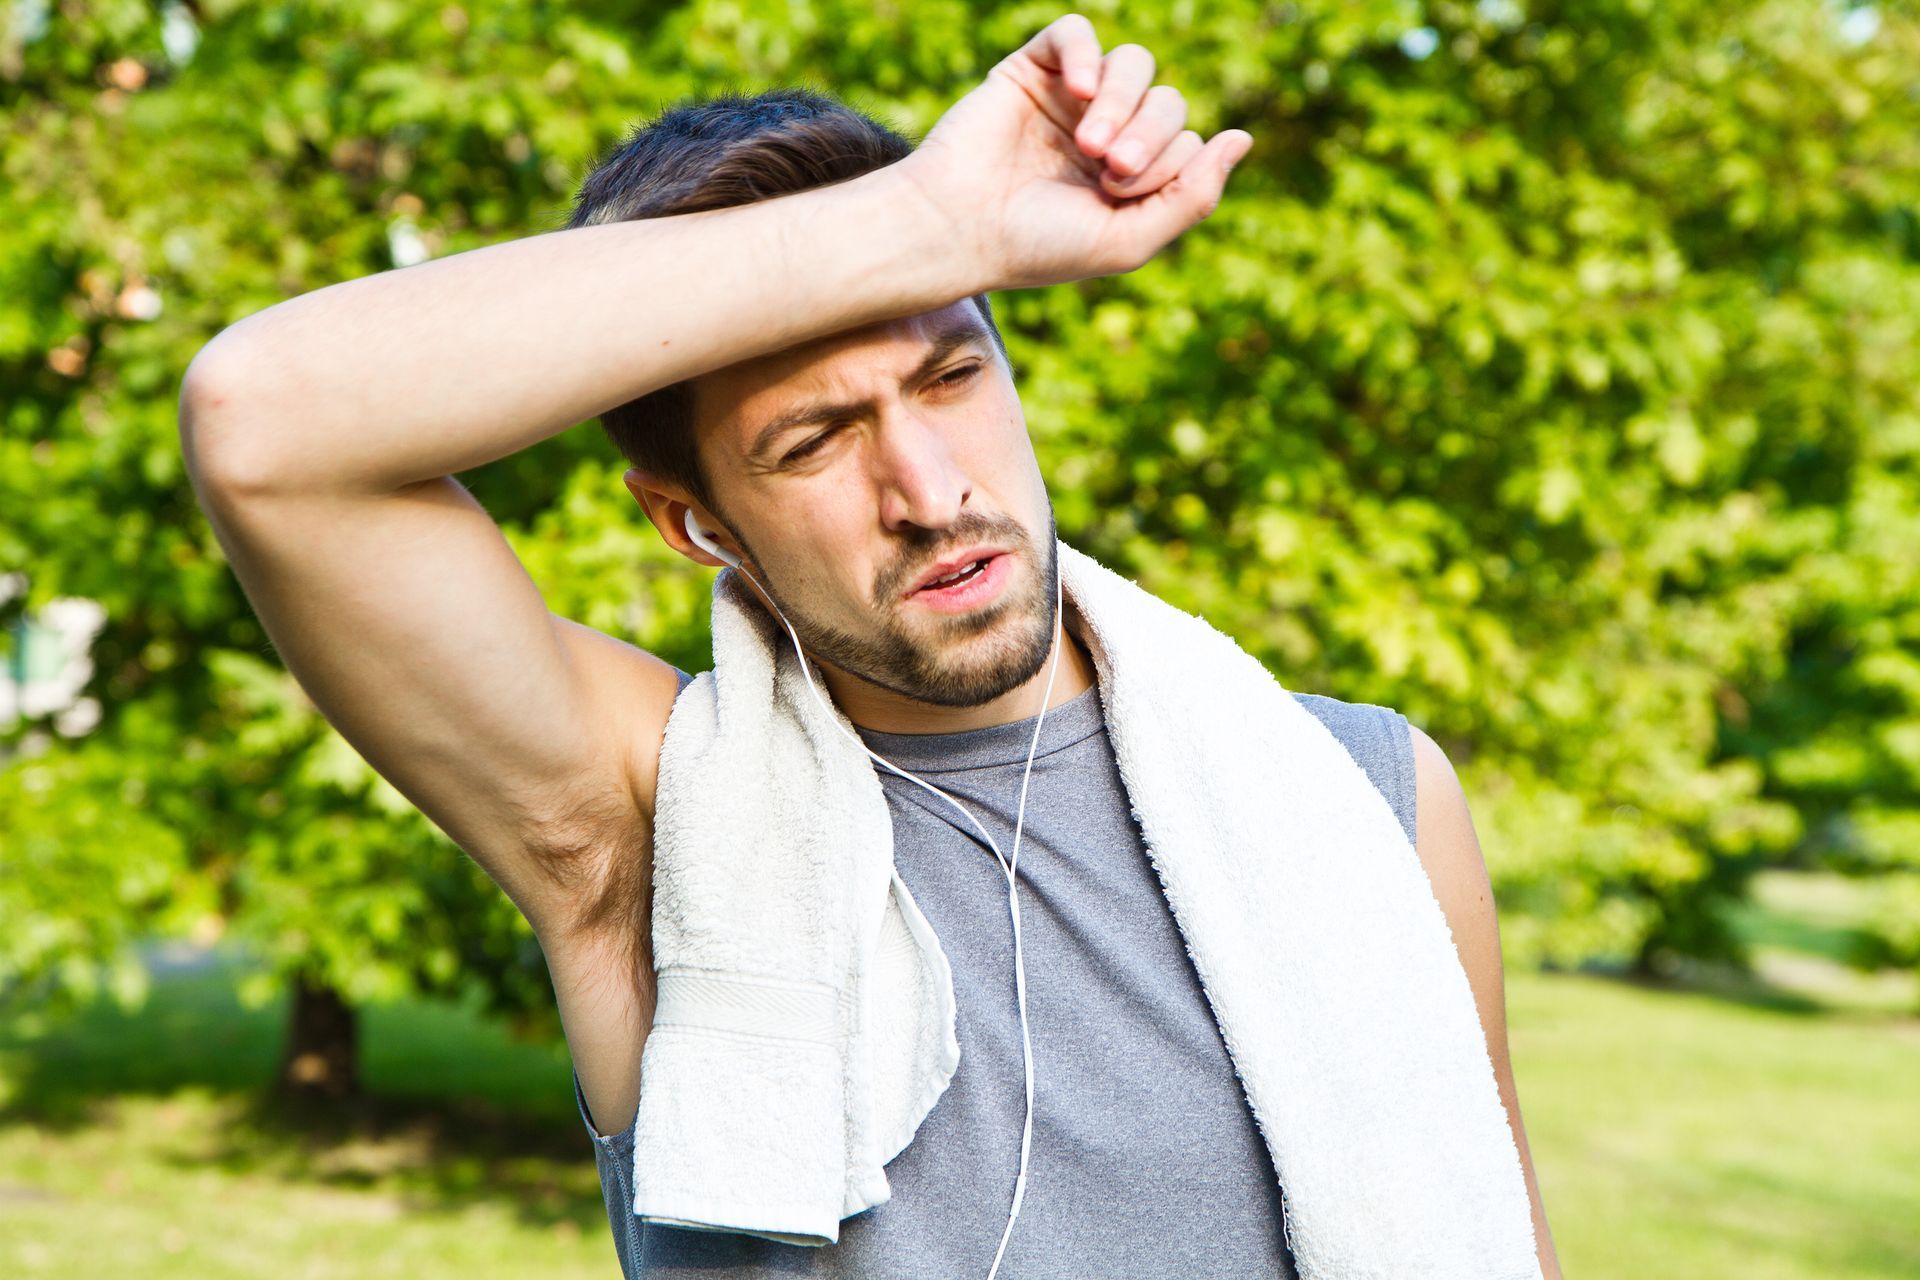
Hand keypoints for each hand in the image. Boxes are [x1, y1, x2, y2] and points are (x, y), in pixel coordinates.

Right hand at [896, 13, 1252, 292]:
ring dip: (1123, 102)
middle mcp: (1109, 135)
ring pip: (1134, 65)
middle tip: (1110, 169)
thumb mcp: (1130, 239)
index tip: (1118, 197)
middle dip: (1150, 137)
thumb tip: (1243, 138)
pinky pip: (1077, 34)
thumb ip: (1194, 195)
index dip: (1168, 167)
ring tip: (1089, 142)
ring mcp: (1071, 101)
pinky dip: (1084, 55)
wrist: (959, 229)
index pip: (1188, 145)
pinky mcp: (1033, 71)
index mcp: (1134, 177)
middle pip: (1169, 103)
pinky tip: (1074, 90)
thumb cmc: (1039, 245)